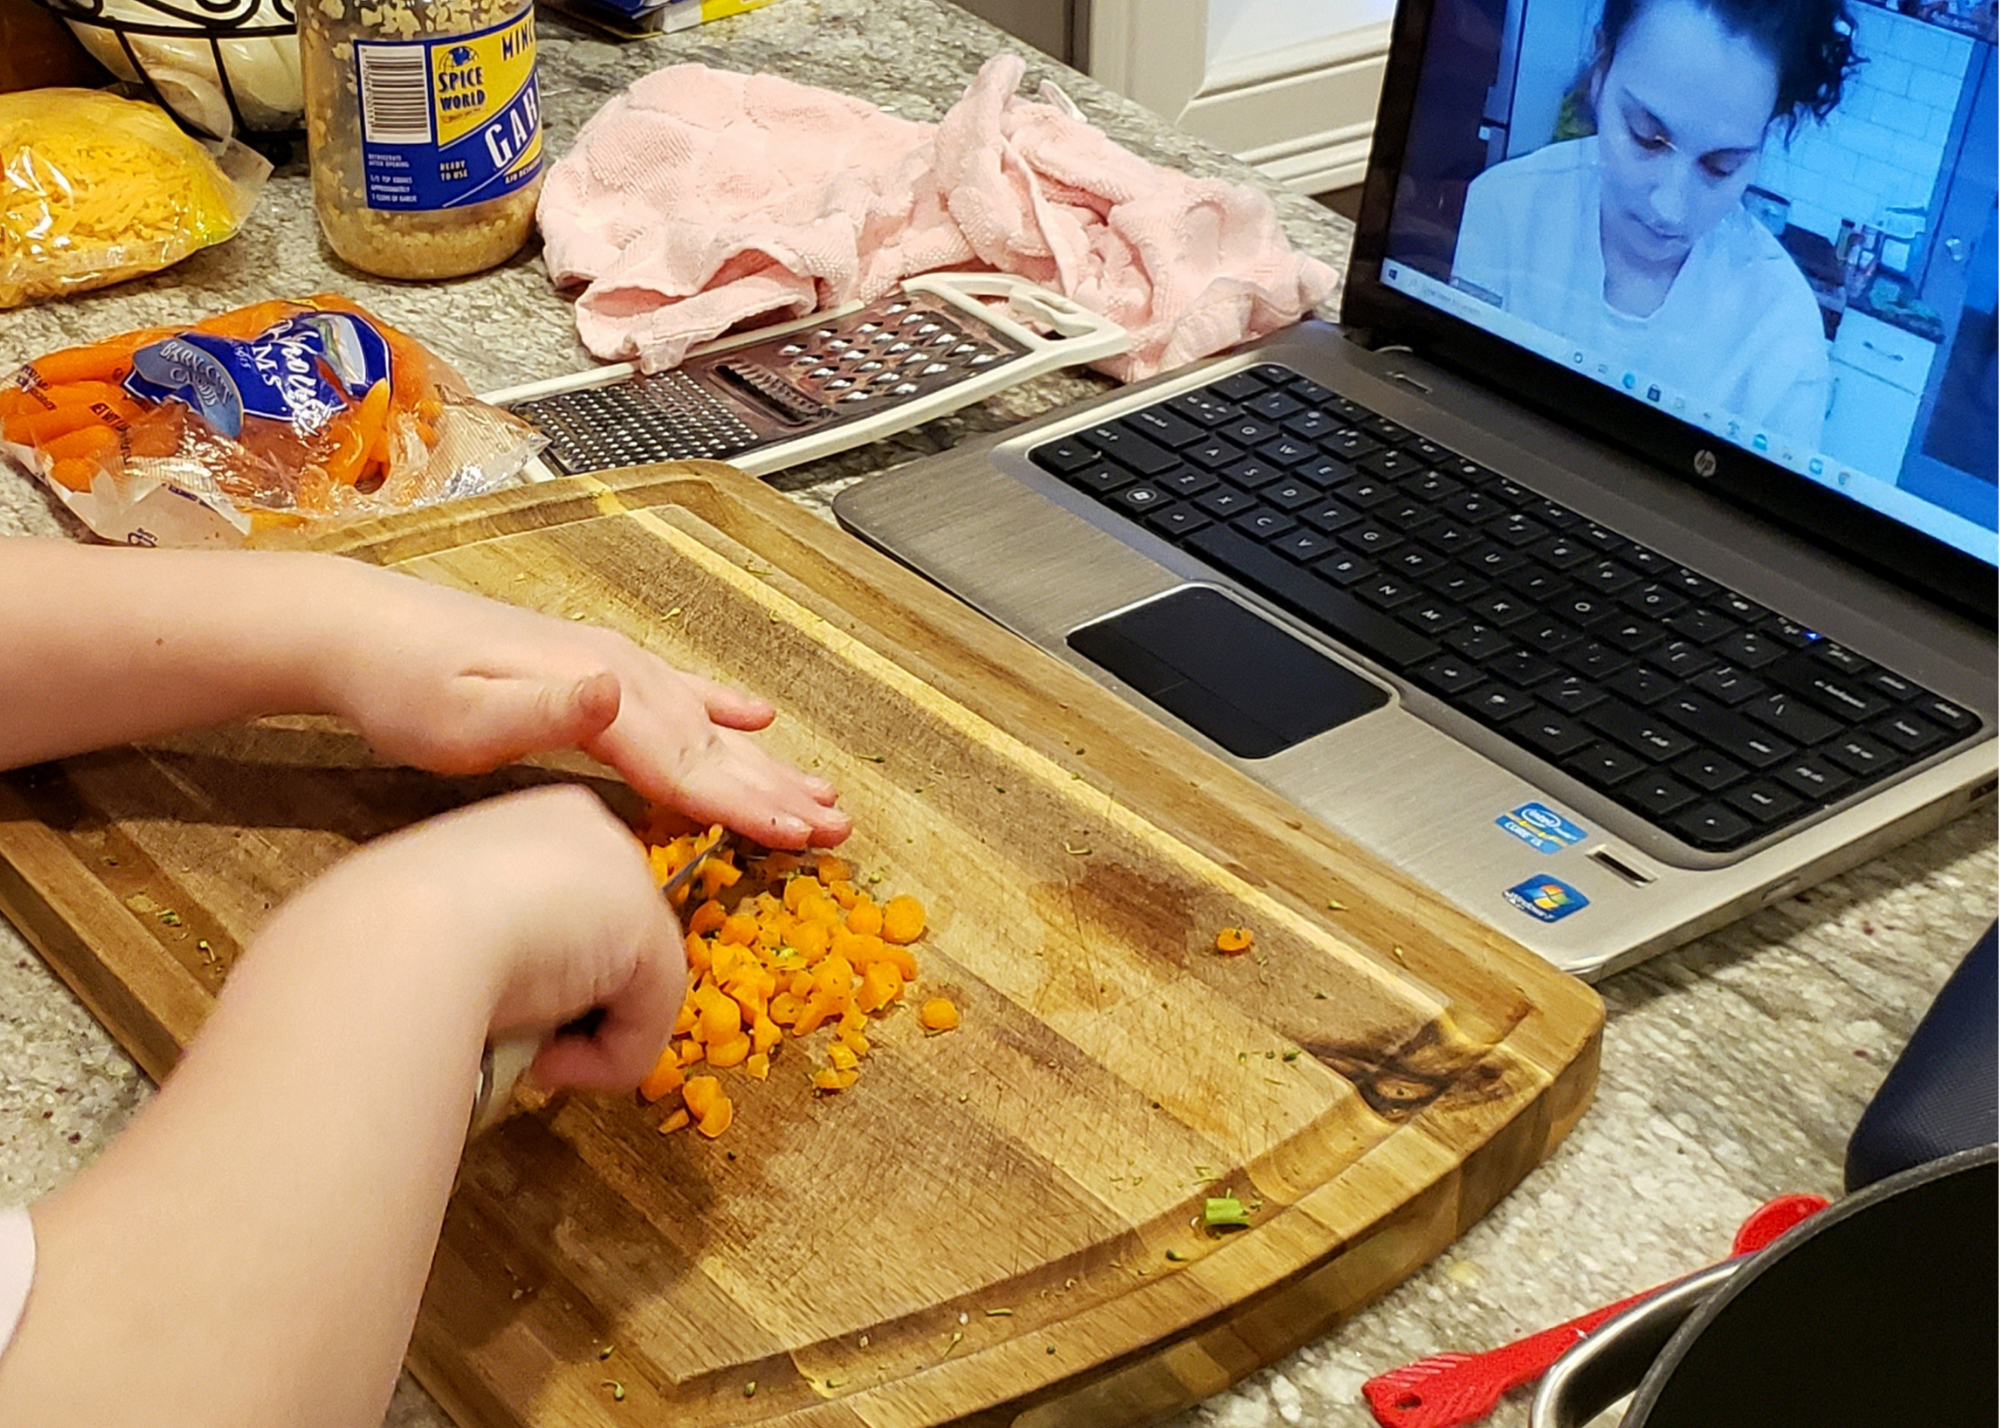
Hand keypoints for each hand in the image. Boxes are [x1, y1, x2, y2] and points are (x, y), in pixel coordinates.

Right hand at [267, 784, 687, 1089]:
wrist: (400, 936)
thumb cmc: (389, 930)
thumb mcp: (437, 921)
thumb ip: (490, 937)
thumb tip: (518, 1004)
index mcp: (541, 817)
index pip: (571, 904)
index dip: (543, 965)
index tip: (491, 998)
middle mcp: (595, 831)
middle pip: (610, 940)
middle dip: (569, 1000)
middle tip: (509, 1025)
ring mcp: (628, 877)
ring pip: (631, 987)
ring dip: (581, 1037)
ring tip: (520, 1046)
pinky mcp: (649, 935)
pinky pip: (646, 1025)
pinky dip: (604, 1063)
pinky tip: (546, 1060)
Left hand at [317, 562, 849, 849]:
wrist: (356, 628)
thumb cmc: (399, 685)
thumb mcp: (457, 715)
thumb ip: (544, 712)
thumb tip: (621, 690)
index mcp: (595, 693)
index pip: (685, 762)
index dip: (745, 803)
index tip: (801, 838)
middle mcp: (616, 673)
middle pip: (711, 744)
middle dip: (777, 790)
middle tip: (839, 831)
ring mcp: (608, 665)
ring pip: (705, 723)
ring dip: (764, 762)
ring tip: (822, 793)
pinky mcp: (592, 666)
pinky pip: (677, 692)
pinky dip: (723, 707)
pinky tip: (756, 715)